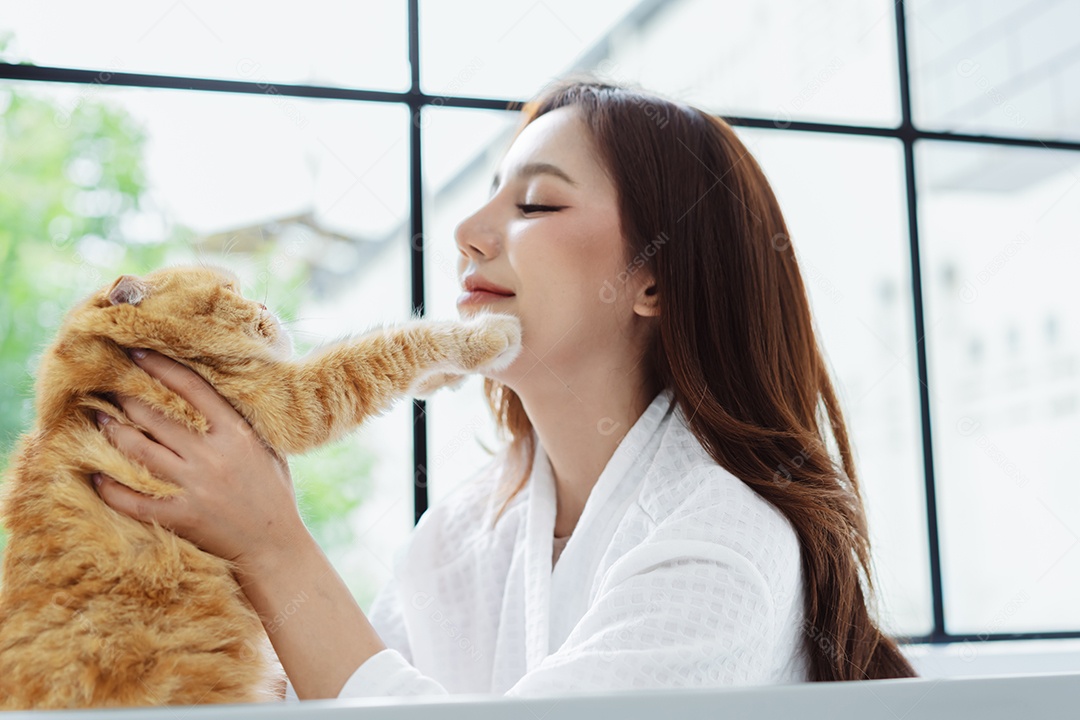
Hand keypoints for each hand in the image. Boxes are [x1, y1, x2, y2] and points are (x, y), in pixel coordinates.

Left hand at [93, 348, 305, 576]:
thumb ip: (240, 422)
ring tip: (98, 417)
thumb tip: (214, 392)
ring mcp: (194, 487)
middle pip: (157, 415)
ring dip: (113, 431)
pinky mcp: (181, 516)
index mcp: (234, 433)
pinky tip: (94, 474)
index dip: (161, 367)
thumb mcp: (266, 448)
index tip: (137, 354)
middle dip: (126, 395)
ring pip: (140, 450)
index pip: (192, 388)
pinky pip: (134, 499)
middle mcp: (211, 455)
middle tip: (105, 382)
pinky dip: (110, 487)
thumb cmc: (272, 491)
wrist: (274, 544)